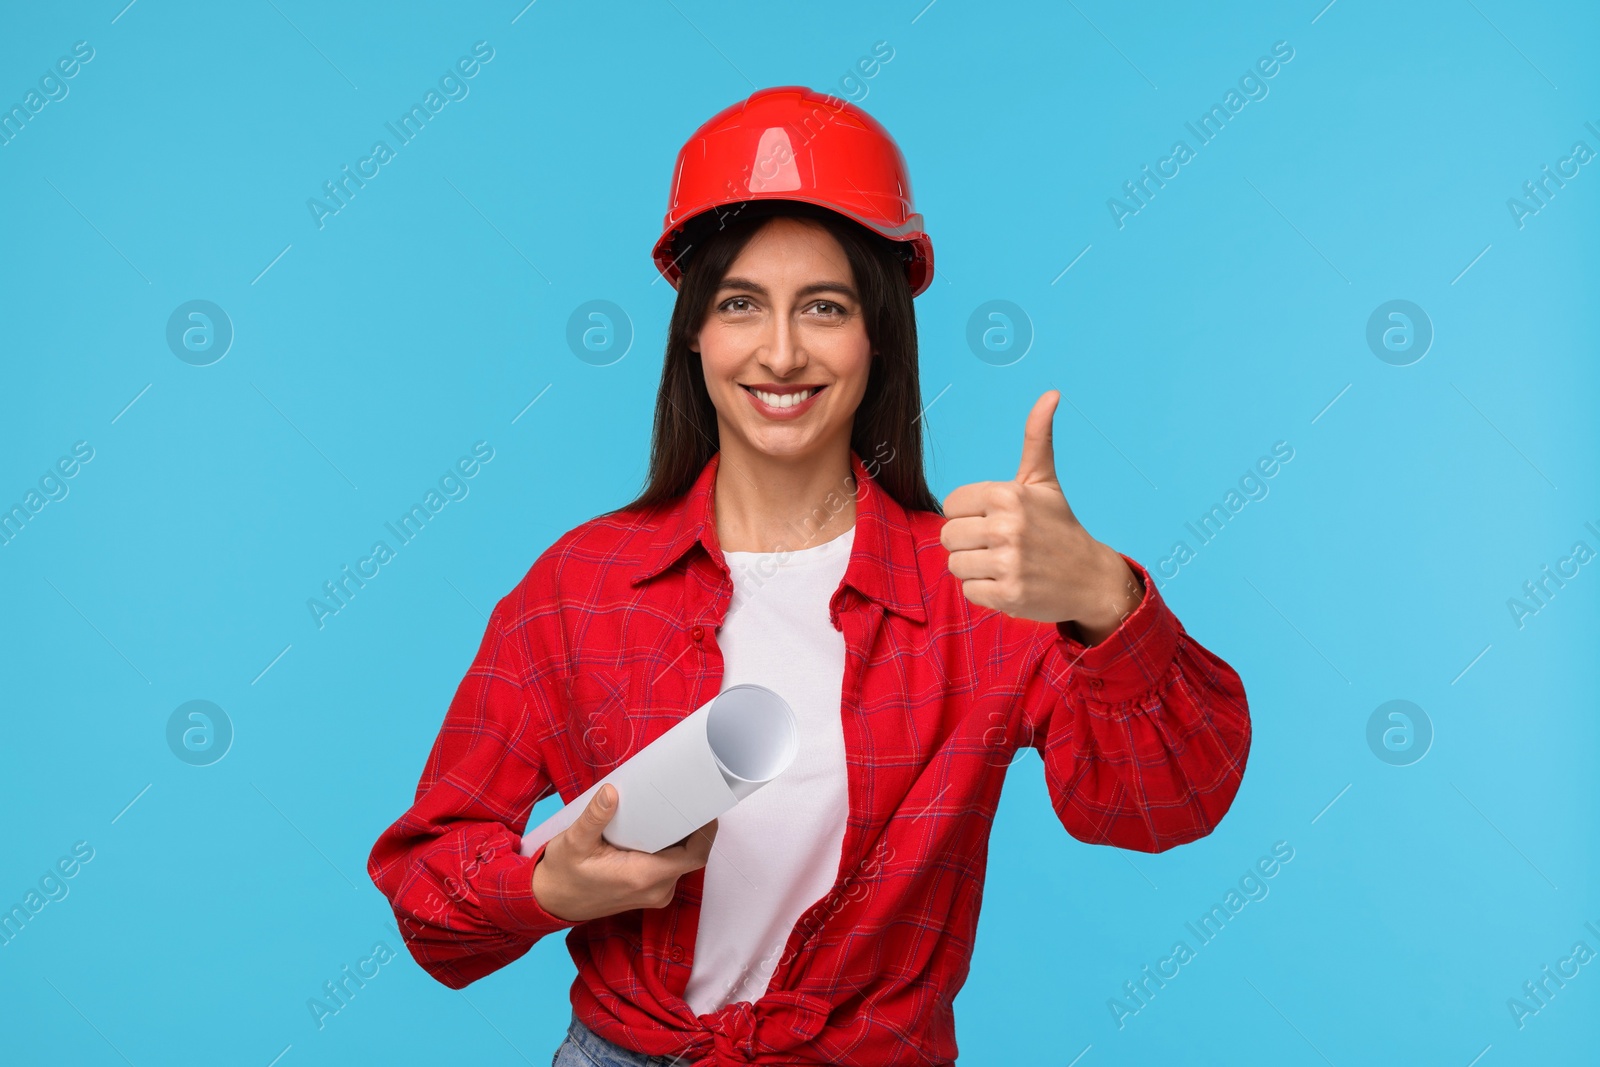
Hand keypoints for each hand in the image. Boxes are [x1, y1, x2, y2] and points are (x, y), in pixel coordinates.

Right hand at [531, 783, 717, 922]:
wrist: (550, 901)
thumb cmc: (563, 873)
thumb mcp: (573, 842)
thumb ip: (595, 817)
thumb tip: (611, 792)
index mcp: (644, 877)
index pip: (694, 856)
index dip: (706, 832)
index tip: (706, 805)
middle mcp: (656, 890)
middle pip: (692, 856)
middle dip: (694, 828)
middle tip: (688, 796)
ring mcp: (654, 894)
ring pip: (682, 862)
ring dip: (683, 837)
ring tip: (676, 807)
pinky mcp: (648, 892)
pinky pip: (672, 868)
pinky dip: (672, 848)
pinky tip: (663, 828)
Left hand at [939, 391, 1143, 641]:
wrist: (1091, 578)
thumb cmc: (1059, 526)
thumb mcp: (1044, 481)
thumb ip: (1037, 437)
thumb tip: (1051, 393)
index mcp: (1007, 494)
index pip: (950, 505)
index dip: (968, 515)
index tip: (995, 520)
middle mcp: (1007, 526)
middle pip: (948, 536)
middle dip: (969, 543)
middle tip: (1000, 546)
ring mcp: (1008, 562)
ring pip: (954, 564)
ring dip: (975, 568)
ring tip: (1004, 564)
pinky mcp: (1008, 595)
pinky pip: (968, 591)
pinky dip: (985, 593)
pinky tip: (1010, 584)